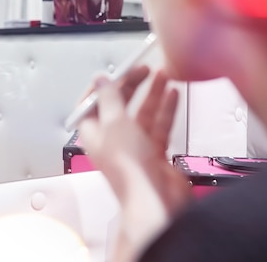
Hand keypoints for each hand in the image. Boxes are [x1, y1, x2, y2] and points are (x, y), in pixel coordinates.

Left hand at [77, 66, 189, 260]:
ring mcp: (135, 146)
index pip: (92, 103)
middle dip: (131, 85)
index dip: (103, 86)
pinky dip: (166, 109)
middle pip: (120, 105)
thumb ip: (109, 98)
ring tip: (163, 75)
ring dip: (152, 94)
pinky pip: (159, 125)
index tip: (117, 70)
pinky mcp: (154, 152)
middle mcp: (112, 138)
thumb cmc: (128, 166)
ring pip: (143, 113)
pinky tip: (173, 94)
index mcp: (93, 132)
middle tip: (144, 69)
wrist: (153, 198)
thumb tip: (100, 79)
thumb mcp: (115, 123)